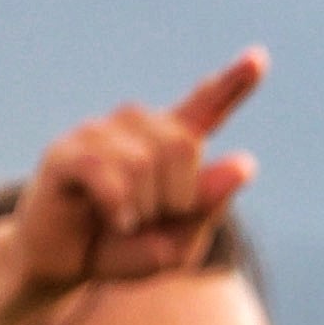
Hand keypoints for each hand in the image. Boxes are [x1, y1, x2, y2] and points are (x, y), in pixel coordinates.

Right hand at [0, 50, 265, 293]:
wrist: (66, 266)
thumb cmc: (125, 249)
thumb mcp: (179, 241)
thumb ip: (210, 206)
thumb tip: (245, 164)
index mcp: (169, 145)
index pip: (206, 108)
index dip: (233, 84)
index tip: (259, 58)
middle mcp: (134, 127)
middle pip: (182, 144)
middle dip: (177, 197)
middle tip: (152, 222)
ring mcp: (97, 134)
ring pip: (143, 161)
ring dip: (144, 207)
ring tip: (126, 222)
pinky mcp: (64, 153)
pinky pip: (104, 171)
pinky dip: (118, 206)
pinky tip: (115, 220)